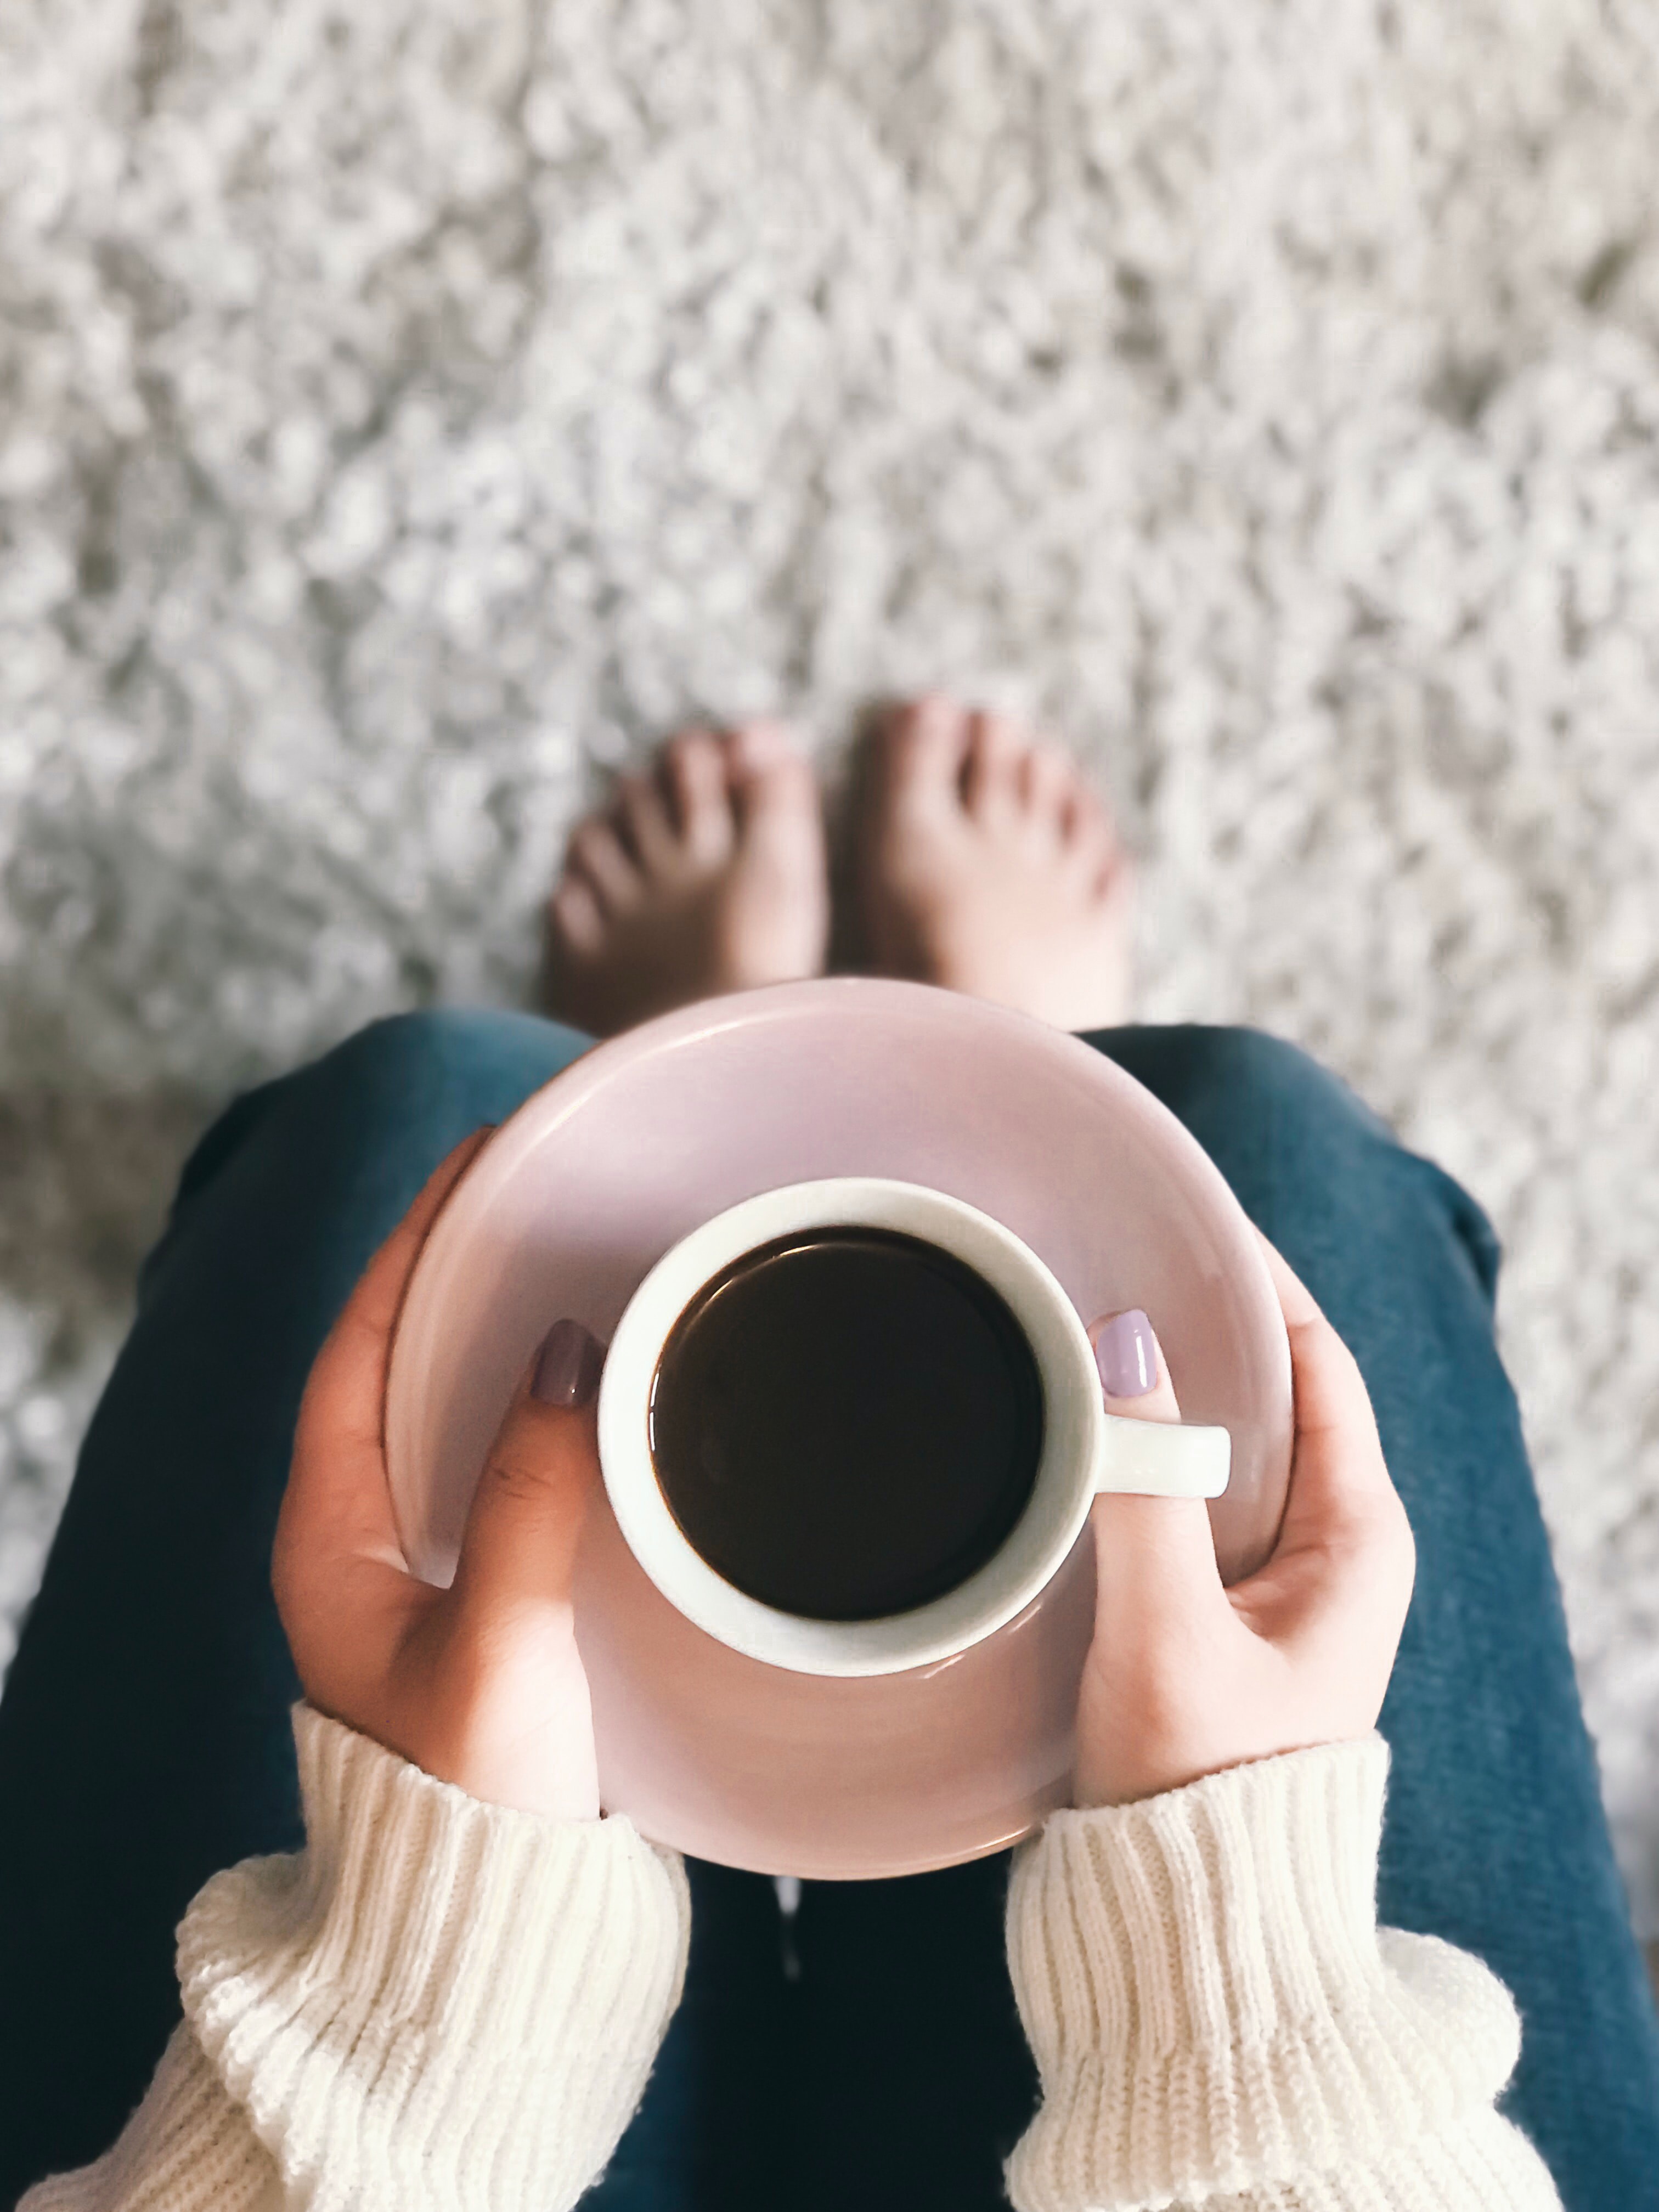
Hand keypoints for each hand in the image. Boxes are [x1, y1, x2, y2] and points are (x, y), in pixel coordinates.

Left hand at [273, 1131, 607, 1821]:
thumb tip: (567, 1357)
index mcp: (329, 1544)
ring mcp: (422, 1575)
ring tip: (573, 1252)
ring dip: (501, 1332)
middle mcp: (363, 1547)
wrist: (491, 1938)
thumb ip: (531, 1500)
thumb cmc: (476, 1805)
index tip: (477, 1163)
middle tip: (536, 1186)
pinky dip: (541, 1406)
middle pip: (398, 1366)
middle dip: (458, 1270)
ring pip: (451, 1413)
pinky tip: (598, 1384)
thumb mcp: (501, 1648)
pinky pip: (500, 1465)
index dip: (411, 1248)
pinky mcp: (484, 1602)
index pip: (356, 1350)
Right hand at [1073, 1233, 1415, 1807]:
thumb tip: (1123, 1346)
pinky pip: (1185, 1498)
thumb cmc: (1197, 1792)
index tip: (1185, 1219)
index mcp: (1356, 1539)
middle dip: (1199, 1325)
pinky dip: (1138, 1455)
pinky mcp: (1216, 1616)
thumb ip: (1146, 1492)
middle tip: (1110, 1259)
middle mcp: (1328, 1549)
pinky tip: (1078, 1435)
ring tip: (1082, 1325)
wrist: (1191, 1927)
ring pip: (1221, 1446)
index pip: (1318, 1363)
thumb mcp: (1168, 1635)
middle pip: (1270, 1394)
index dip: (1258, 1282)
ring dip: (1162, 1391)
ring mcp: (1272, 1584)